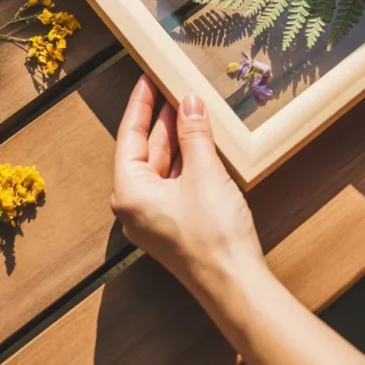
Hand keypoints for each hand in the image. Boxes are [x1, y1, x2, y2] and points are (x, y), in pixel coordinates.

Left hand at [111, 75, 262, 295]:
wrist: (235, 287)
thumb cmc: (213, 234)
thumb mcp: (204, 173)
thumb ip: (194, 134)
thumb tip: (189, 101)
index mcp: (129, 192)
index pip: (129, 136)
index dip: (141, 104)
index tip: (147, 77)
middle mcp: (135, 205)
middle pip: (145, 150)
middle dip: (163, 120)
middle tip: (175, 87)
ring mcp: (155, 217)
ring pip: (163, 166)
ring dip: (179, 139)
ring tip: (192, 108)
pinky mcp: (175, 225)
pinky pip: (176, 182)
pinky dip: (188, 159)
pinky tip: (203, 142)